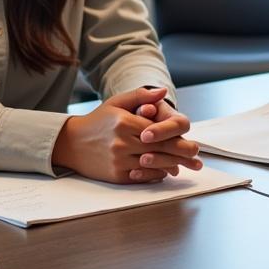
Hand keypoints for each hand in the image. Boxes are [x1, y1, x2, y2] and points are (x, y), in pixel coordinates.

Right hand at [52, 87, 201, 183]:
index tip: (191, 139)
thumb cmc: (99, 120)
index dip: (175, 136)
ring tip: (185, 165)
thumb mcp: (117, 102)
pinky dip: (155, 175)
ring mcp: (118, 161)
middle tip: (196, 155)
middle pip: (158, 149)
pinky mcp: (116, 176)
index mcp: (124, 123)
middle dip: (180, 153)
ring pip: (152, 165)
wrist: (71, 143)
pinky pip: (141, 177)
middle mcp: (121, 143)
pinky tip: (166, 171)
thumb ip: (141, 96)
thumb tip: (163, 92)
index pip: (157, 131)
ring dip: (171, 165)